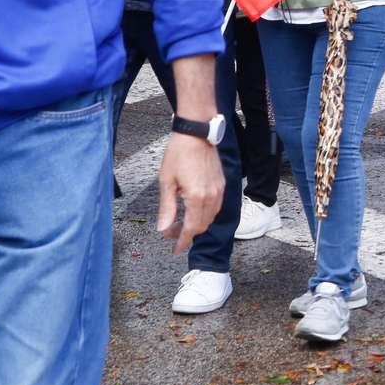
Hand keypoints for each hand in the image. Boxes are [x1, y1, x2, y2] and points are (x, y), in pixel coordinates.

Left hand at [157, 134, 224, 249]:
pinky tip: (192, 210)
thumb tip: (162, 228)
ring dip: (196, 224)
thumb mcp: (166, 181)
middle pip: (202, 226)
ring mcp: (219, 190)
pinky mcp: (221, 184)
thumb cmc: (178, 153)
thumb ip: (167, 207)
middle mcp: (211, 196)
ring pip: (210, 218)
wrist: (197, 134)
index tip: (174, 250)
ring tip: (179, 222)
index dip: (182, 241)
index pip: (191, 228)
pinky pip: (215, 207)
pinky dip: (204, 214)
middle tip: (169, 233)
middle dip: (186, 233)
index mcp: (196, 197)